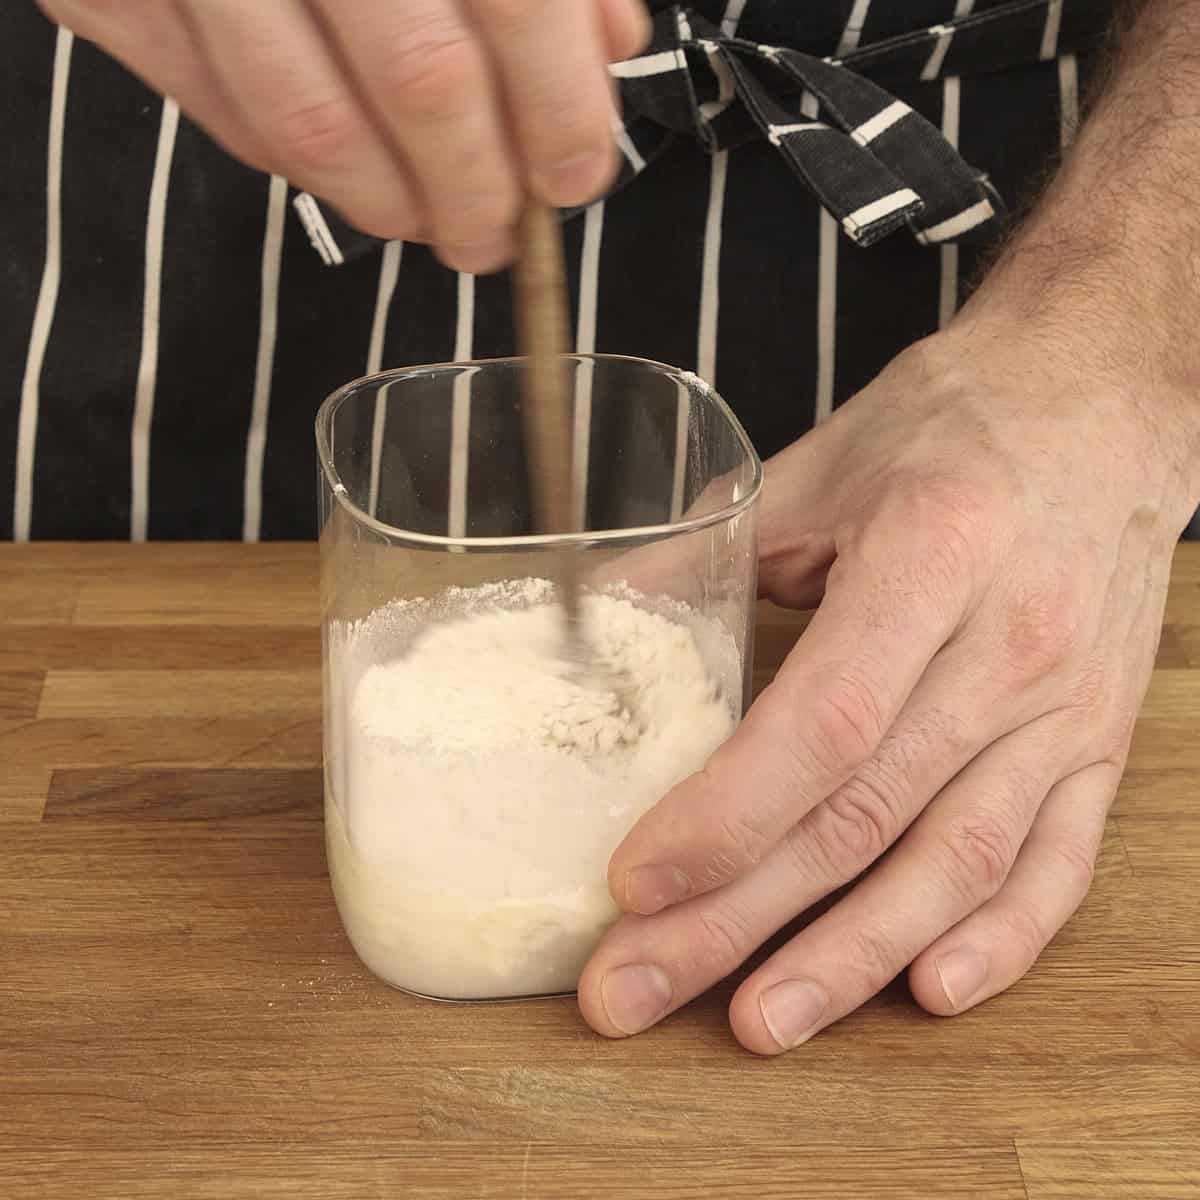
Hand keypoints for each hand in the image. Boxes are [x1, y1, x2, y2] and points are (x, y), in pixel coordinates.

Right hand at [40, 0, 649, 272]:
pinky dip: (292, 165)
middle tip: (495, 234)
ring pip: (312, 124)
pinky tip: (341, 172)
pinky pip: (217, 111)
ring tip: (426, 223)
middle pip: (423, 83)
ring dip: (387, 202)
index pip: (518, 6)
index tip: (573, 174)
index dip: (560, 114)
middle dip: (477, 189)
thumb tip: (608, 45)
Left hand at [578, 319, 1197, 1052]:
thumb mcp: (821, 466)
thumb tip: (598, 615)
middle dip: (739, 919)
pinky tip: (925, 990)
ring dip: (851, 957)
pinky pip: (1058, 863)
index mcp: (932, 556)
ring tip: (756, 1022)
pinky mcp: (1098, 743)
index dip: (726, 817)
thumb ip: (710, 549)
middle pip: (865, 815)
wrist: (1104, 401)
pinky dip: (998, 939)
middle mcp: (1009, 647)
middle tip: (635, 987)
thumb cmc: (955, 424)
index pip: (824, 722)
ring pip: (955, 860)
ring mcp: (1064, 708)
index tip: (634, 884)